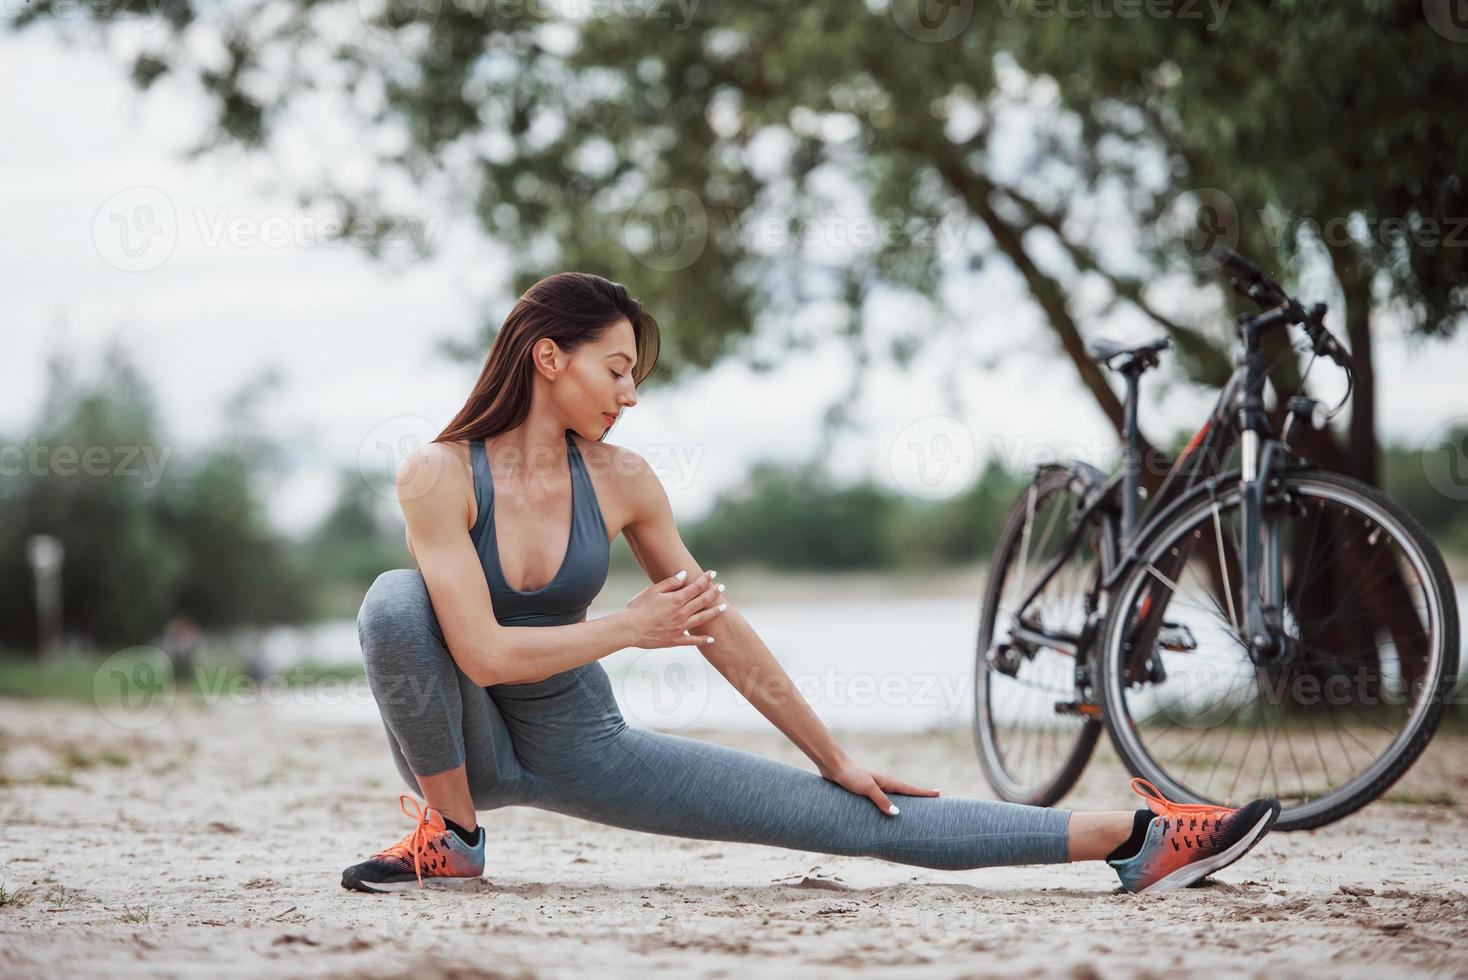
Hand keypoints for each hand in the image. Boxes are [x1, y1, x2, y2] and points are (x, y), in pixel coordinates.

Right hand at [624, 569, 727, 648]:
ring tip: (724, 608)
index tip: (713, 574)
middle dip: (713, 593)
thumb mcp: (653, 590)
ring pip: (702, 619)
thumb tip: (685, 574)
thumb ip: (670, 583)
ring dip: (714, 612)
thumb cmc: (638, 608)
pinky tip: (712, 639)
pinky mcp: (675, 640)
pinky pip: (692, 640)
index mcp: (676, 600)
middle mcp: (681, 613)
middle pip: (702, 601)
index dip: (705, 580)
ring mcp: (679, 628)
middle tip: (723, 587)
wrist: (629, 629)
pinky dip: (703, 640)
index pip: (695, 587)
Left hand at [818, 754, 939, 815]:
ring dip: (903, 802)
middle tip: (932, 804)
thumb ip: (881, 800)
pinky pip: (881, 800)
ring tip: (913, 811)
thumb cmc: (850, 775)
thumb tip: (897, 814)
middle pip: (905, 793)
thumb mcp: (867, 788)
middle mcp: (883, 784)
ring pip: (893, 797)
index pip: (910, 789)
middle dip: (918, 798)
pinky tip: (886, 811)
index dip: (924, 793)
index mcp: (887, 782)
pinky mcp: (864, 790)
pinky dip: (888, 805)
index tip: (939, 794)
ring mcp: (874, 786)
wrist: (833, 765)